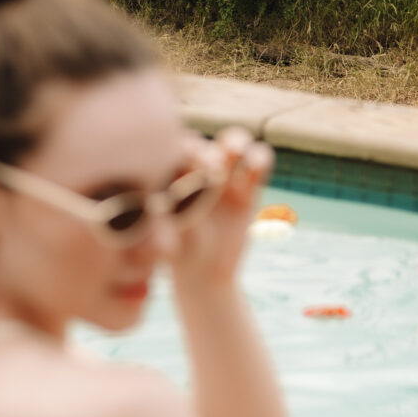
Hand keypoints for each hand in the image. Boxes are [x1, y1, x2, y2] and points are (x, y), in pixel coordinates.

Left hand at [171, 126, 275, 290]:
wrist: (205, 275)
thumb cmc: (180, 257)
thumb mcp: (170, 235)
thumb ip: (167, 215)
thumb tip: (157, 200)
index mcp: (173, 175)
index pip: (175, 151)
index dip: (181, 152)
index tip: (184, 165)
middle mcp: (198, 170)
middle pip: (205, 142)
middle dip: (207, 149)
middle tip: (211, 168)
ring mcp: (225, 176)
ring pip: (234, 143)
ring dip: (236, 141)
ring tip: (236, 152)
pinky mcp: (248, 187)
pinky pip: (258, 163)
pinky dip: (260, 157)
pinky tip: (256, 166)